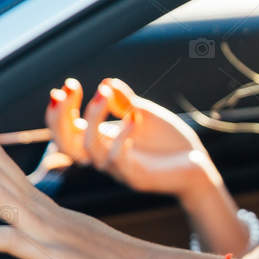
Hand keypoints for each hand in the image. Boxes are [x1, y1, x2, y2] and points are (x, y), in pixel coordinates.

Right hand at [45, 76, 218, 203]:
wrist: (198, 166)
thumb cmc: (170, 141)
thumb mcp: (146, 114)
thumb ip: (126, 102)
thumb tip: (107, 81)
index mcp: (102, 141)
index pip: (67, 129)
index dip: (60, 110)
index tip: (68, 85)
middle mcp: (104, 156)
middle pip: (65, 144)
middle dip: (61, 116)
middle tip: (68, 89)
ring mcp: (118, 169)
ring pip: (88, 149)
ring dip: (92, 118)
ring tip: (103, 93)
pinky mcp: (136, 177)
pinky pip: (118, 160)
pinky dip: (122, 137)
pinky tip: (134, 118)